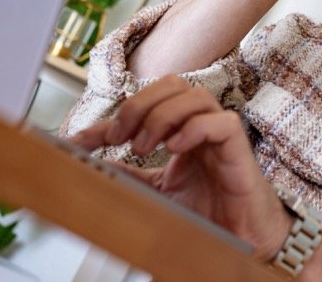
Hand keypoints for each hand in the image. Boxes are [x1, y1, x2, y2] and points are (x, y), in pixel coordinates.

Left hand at [71, 76, 291, 261]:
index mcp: (181, 127)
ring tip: (146, 146)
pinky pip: (222, 121)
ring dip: (163, 115)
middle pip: (172, 84)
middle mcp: (200, 123)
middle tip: (120, 137)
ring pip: (195, 95)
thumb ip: (129, 175)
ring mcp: (220, 133)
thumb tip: (93, 167)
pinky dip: (195, 128)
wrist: (240, 237)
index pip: (145, 104)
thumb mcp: (156, 191)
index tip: (80, 140)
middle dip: (139, 105)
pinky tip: (176, 147)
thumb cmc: (207, 210)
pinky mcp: (238, 148)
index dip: (111, 118)